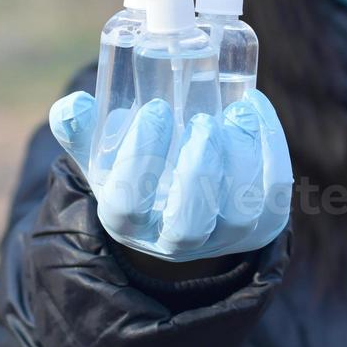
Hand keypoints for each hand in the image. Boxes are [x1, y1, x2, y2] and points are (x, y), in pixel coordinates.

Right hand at [49, 90, 292, 261]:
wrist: (180, 201)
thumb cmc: (135, 166)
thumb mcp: (102, 151)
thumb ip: (82, 128)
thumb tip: (71, 107)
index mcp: (127, 219)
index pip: (128, 205)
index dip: (142, 159)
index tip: (156, 110)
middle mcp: (173, 240)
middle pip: (187, 226)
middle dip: (198, 173)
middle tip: (203, 122)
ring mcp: (221, 238)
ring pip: (239, 214)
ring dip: (242, 159)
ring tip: (236, 113)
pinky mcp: (261, 229)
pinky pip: (274, 199)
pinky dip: (272, 153)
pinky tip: (255, 112)